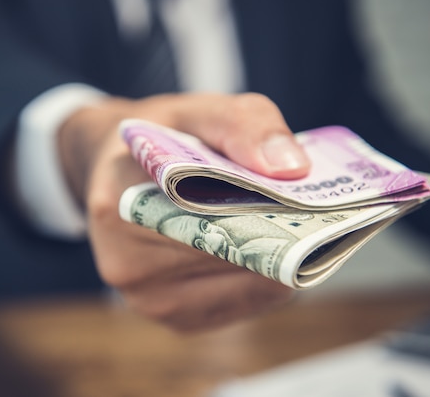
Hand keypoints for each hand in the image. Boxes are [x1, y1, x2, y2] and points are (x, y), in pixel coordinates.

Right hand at [58, 92, 310, 330]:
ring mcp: (149, 300)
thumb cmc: (161, 140)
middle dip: (280, 237)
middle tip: (314, 213)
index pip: (209, 218)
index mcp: (118, 203)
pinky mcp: (175, 319)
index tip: (307, 201)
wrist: (116, 172)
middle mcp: (126, 264)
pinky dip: (263, 279)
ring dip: (276, 261)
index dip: (267, 212)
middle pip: (231, 261)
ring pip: (245, 290)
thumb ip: (242, 124)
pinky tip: (264, 249)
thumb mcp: (196, 110)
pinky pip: (241, 306)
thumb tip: (291, 168)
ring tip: (291, 227)